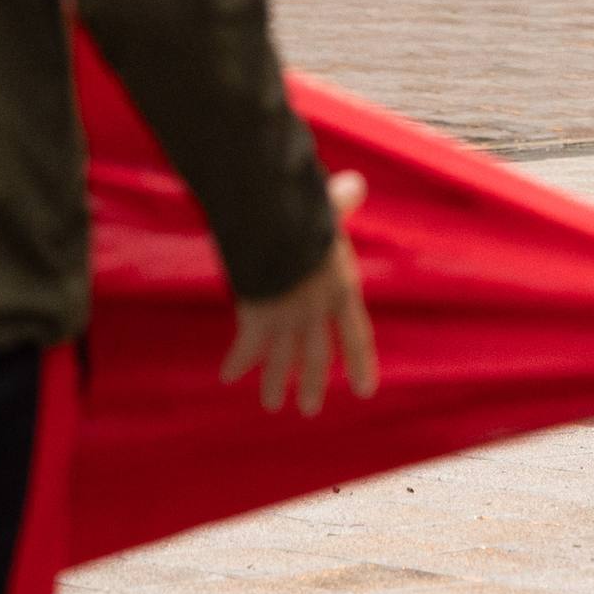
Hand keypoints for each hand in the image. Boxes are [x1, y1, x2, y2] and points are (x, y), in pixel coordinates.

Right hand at [220, 171, 378, 414]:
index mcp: (341, 286)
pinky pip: (247, 345)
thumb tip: (355, 184)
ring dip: (276, 383)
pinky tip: (228, 377)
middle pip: (316, 355)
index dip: (359, 362)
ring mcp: (287, 315)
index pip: (355, 333)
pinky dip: (238, 361)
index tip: (365, 391)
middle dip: (311, 383)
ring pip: (282, 359)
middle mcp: (317, 308)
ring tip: (273, 406)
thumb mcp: (327, 206)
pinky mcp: (257, 314)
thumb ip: (341, 201)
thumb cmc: (305, 208)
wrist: (277, 219)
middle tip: (309, 408)